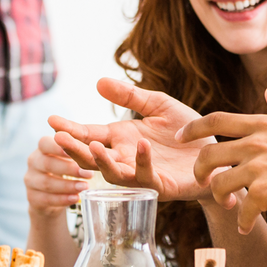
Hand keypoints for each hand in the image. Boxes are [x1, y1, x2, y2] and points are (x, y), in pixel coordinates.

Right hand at [25, 135, 92, 215]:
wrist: (51, 196)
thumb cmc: (66, 170)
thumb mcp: (70, 158)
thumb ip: (78, 149)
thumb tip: (98, 145)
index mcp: (42, 148)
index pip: (45, 143)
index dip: (58, 146)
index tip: (75, 149)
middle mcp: (33, 162)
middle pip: (46, 163)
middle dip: (69, 168)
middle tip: (89, 174)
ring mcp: (30, 180)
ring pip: (46, 183)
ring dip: (67, 185)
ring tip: (84, 186)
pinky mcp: (32, 197)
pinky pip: (45, 199)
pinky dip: (62, 199)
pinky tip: (75, 198)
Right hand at [49, 78, 213, 201]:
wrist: (215, 153)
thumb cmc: (185, 131)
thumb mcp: (158, 106)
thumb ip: (130, 96)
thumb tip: (98, 82)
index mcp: (121, 139)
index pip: (89, 134)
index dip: (70, 129)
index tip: (51, 120)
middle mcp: (126, 158)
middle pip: (93, 157)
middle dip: (74, 149)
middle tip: (57, 138)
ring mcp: (142, 174)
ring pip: (114, 173)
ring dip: (102, 161)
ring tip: (91, 145)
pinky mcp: (162, 185)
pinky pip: (147, 175)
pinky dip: (142, 160)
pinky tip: (140, 144)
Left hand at [180, 87, 266, 233]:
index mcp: (266, 124)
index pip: (216, 119)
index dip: (193, 129)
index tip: (181, 137)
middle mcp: (258, 143)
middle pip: (209, 154)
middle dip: (200, 170)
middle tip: (202, 181)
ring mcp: (260, 168)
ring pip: (218, 184)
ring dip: (219, 198)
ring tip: (230, 206)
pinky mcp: (264, 194)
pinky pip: (241, 210)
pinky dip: (242, 222)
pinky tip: (246, 227)